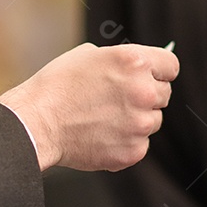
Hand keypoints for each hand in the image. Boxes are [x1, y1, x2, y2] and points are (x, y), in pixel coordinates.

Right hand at [0, 42, 178, 170]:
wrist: (36, 123)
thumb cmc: (56, 87)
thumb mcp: (88, 55)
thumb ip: (121, 62)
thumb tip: (137, 70)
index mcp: (135, 62)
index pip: (171, 66)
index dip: (159, 71)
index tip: (151, 77)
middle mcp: (143, 92)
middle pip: (164, 94)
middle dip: (146, 96)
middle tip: (117, 100)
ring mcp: (140, 124)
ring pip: (153, 121)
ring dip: (136, 120)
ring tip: (104, 118)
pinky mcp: (133, 151)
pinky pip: (140, 144)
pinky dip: (125, 142)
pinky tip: (101, 135)